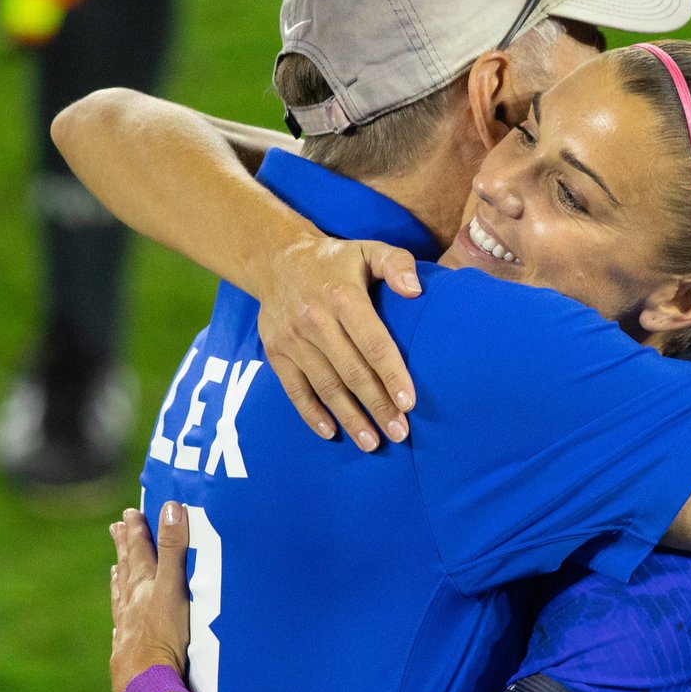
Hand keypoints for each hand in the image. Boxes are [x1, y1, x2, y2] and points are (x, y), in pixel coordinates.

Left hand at [109, 504, 192, 691]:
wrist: (146, 685)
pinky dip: (121, 614)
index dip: (136, 532)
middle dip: (124, 548)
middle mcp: (131, 604)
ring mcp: (128, 627)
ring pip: (121, 596)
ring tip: (115, 568)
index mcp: (144, 586)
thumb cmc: (163, 637)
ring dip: (120, 578)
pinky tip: (120, 619)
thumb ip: (173, 549)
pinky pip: (122, 624)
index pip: (139, 552)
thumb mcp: (174, 588)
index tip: (129, 513)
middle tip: (116, 528)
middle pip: (126, 570)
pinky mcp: (128, 649)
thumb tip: (171, 508)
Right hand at [258, 234, 422, 450]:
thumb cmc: (335, 261)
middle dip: (377, 406)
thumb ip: (398, 263)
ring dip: (350, 418)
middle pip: (351, 372)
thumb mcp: (368, 249)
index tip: (408, 403)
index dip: (392, 375)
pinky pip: (294, 389)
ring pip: (325, 387)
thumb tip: (415, 290)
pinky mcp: (275, 352)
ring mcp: (292, 340)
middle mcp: (315, 321)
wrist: (275, 259)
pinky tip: (331, 432)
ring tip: (372, 442)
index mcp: (343, 298)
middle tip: (399, 433)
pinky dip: (311, 414)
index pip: (373, 343)